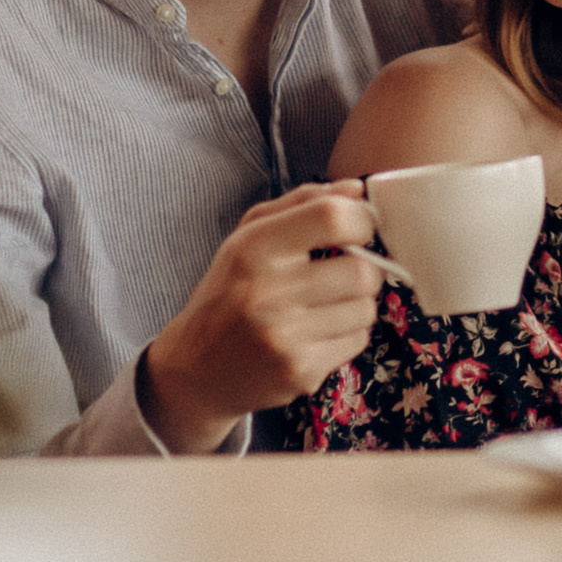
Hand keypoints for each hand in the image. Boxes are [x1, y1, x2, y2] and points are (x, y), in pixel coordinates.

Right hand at [139, 181, 383, 452]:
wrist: (195, 370)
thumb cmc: (230, 292)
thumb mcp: (250, 237)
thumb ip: (303, 202)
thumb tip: (358, 189)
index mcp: (254, 249)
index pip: (332, 218)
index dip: (361, 219)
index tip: (360, 227)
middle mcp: (267, 293)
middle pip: (362, 270)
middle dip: (365, 268)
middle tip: (345, 272)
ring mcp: (284, 337)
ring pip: (366, 308)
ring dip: (357, 303)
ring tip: (326, 305)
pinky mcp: (300, 372)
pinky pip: (357, 341)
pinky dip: (348, 334)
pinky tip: (318, 333)